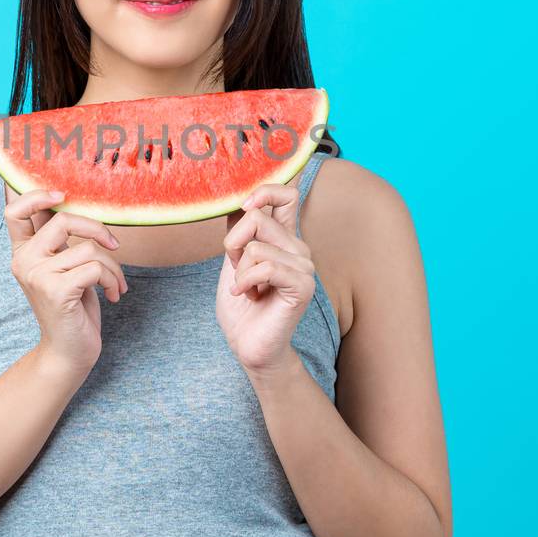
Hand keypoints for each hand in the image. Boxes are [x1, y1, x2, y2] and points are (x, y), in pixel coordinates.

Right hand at [5, 188, 128, 378]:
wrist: (69, 352)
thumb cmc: (72, 307)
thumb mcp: (63, 267)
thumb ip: (60, 241)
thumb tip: (70, 203)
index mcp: (22, 252)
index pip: (15, 211)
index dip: (37, 196)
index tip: (63, 196)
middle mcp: (24, 262)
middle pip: (63, 220)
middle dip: (97, 229)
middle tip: (114, 245)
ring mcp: (37, 276)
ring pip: (88, 249)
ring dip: (112, 267)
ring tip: (115, 284)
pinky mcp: (57, 291)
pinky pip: (96, 268)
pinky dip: (112, 280)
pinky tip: (114, 295)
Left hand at [216, 183, 315, 374]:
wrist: (248, 344)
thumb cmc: (241, 305)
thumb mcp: (234, 259)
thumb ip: (241, 231)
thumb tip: (239, 201)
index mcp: (283, 238)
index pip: (286, 195)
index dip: (263, 192)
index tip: (244, 208)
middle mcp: (298, 248)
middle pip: (257, 218)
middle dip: (233, 246)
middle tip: (238, 272)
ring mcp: (304, 267)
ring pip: (255, 247)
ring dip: (239, 272)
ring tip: (246, 289)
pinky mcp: (303, 286)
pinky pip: (266, 268)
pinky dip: (245, 282)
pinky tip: (248, 296)